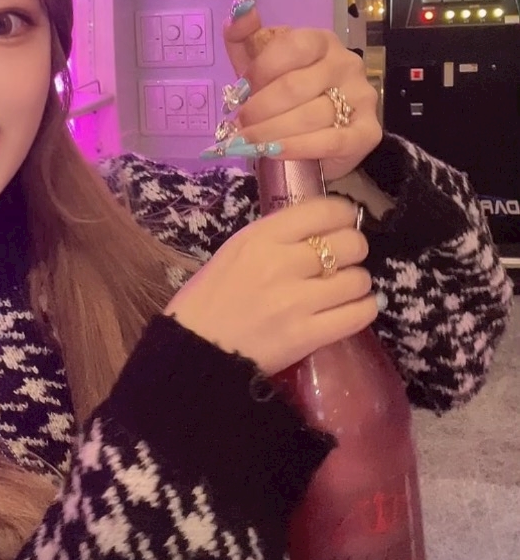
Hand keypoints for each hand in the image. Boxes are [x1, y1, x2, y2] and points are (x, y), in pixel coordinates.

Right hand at [165, 196, 376, 374]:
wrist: (196, 349)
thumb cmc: (210, 296)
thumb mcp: (236, 250)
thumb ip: (276, 235)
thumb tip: (319, 228)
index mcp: (260, 237)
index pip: (324, 210)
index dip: (344, 214)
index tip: (345, 222)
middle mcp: (281, 263)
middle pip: (349, 243)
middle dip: (355, 249)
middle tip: (346, 259)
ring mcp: (296, 301)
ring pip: (358, 279)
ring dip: (358, 282)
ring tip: (346, 288)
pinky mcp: (307, 336)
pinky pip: (358, 315)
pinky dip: (363, 308)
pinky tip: (353, 308)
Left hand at [220, 2, 381, 180]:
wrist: (316, 140)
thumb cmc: (284, 96)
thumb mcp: (259, 64)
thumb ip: (244, 37)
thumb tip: (238, 11)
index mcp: (321, 41)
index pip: (291, 46)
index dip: (260, 71)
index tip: (239, 91)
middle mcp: (346, 63)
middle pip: (295, 86)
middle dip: (259, 108)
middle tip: (239, 125)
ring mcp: (361, 97)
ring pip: (310, 115)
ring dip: (271, 132)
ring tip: (249, 142)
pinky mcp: (368, 132)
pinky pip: (331, 141)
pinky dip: (297, 148)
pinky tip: (274, 152)